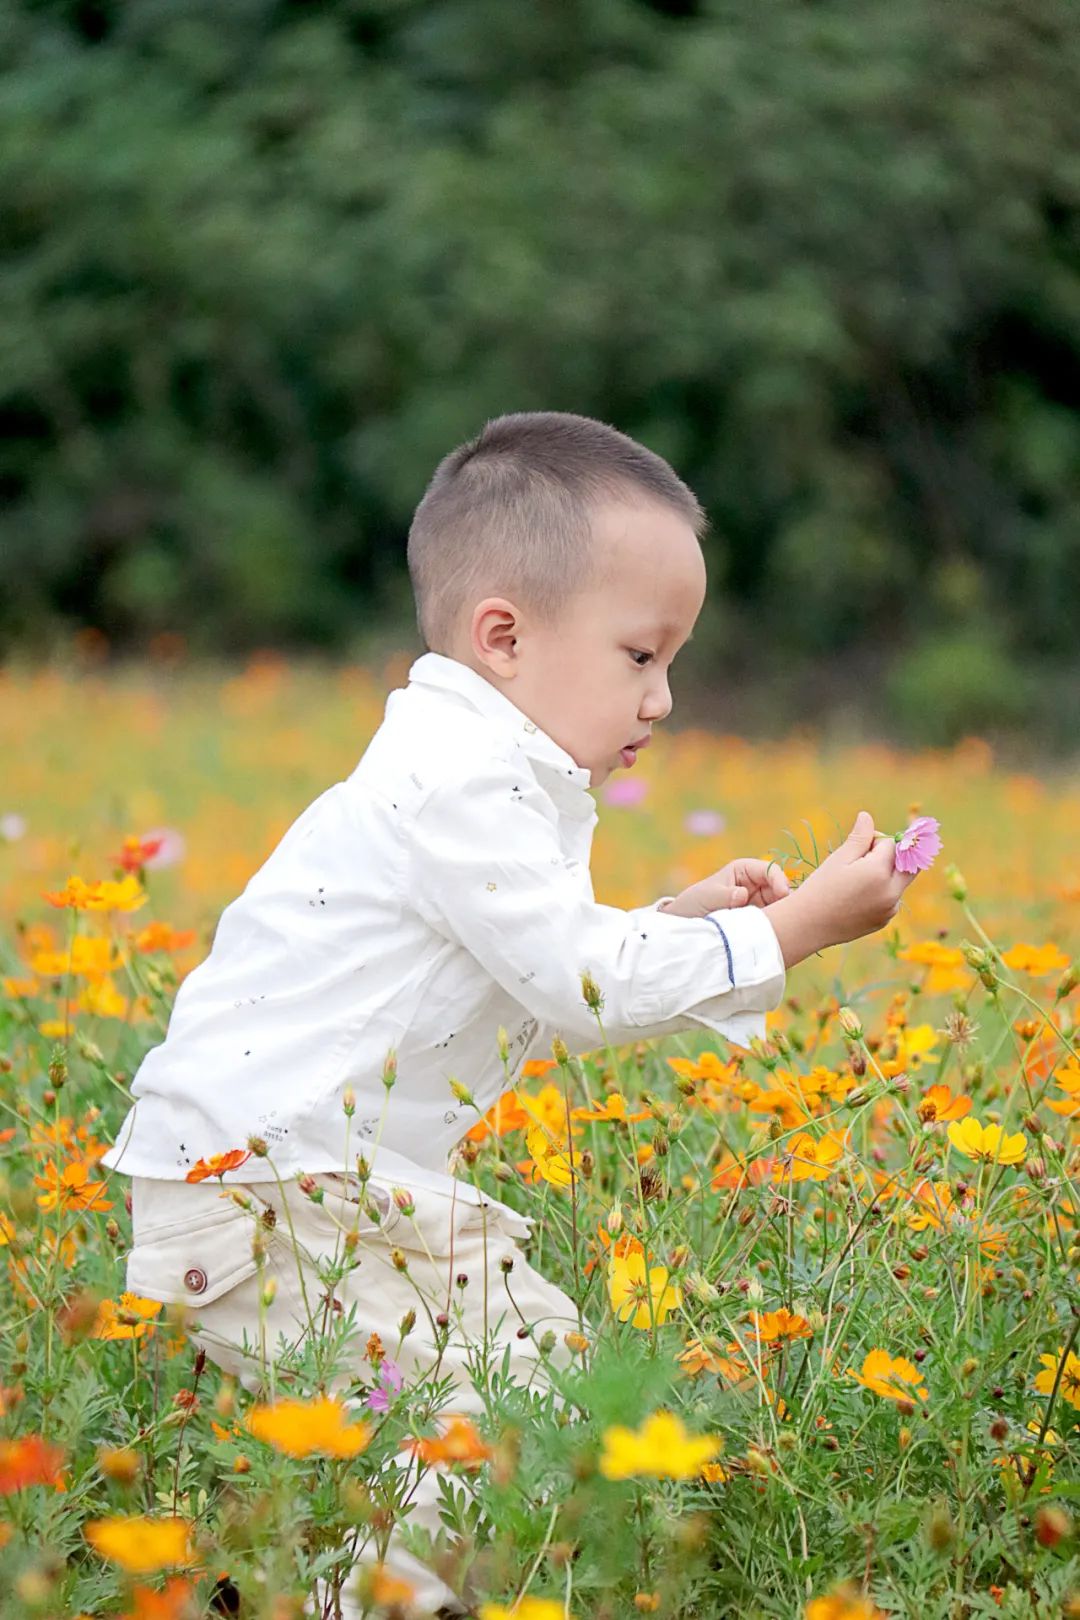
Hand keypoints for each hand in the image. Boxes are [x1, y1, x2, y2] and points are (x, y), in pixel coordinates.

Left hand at [658, 857, 790, 919]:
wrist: (685, 928)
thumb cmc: (694, 904)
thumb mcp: (706, 897)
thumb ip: (724, 895)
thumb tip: (743, 894)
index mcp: (745, 871)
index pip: (770, 871)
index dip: (780, 880)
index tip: (783, 894)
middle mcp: (756, 886)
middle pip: (782, 890)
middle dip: (788, 900)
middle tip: (791, 914)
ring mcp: (761, 905)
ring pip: (782, 908)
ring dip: (783, 916)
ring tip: (781, 927)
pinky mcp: (761, 923)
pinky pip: (775, 924)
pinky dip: (777, 929)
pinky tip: (777, 936)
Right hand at [764, 811, 918, 967]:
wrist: (808, 925)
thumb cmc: (820, 887)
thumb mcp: (839, 859)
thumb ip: (860, 837)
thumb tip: (867, 817)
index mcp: (879, 872)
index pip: (891, 844)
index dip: (875, 840)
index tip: (858, 846)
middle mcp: (891, 892)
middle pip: (911, 863)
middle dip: (896, 854)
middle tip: (873, 854)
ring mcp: (889, 908)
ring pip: (900, 881)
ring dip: (888, 874)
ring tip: (856, 879)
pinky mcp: (884, 920)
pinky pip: (892, 898)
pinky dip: (881, 891)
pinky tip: (857, 895)